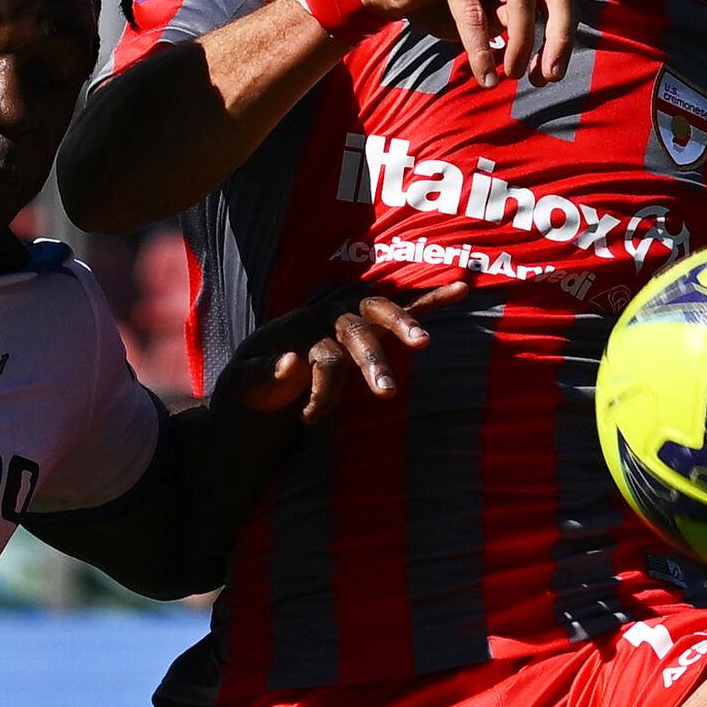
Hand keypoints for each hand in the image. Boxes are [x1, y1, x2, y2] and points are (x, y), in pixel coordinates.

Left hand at [213, 292, 440, 420]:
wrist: (259, 373)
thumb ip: (263, 374)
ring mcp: (353, 318)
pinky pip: (405, 306)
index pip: (323, 358)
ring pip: (382, 315)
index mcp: (301, 329)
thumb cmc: (254, 381)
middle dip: (373, 363)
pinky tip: (462, 288)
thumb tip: (293, 362)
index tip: (310, 418)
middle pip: (357, 334)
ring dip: (404, 325)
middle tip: (387, 394)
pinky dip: (431, 299)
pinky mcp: (371, 326)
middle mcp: (330, 317)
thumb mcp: (245, 382)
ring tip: (423, 342)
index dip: (321, 391)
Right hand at [336, 0, 578, 86]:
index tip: (551, 74)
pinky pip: (473, 9)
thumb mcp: (481, 18)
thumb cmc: (435, 3)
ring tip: (509, 76)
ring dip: (520, 44)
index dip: (564, 36)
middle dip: (557, 39)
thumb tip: (539, 54)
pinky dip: (481, 45)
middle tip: (543, 78)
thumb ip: (509, 25)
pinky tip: (483, 72)